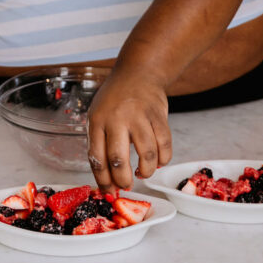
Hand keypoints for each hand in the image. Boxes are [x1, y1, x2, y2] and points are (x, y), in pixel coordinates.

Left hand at [86, 71, 172, 190]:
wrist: (138, 73)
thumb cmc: (114, 100)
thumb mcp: (98, 115)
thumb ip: (101, 143)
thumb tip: (108, 179)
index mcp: (97, 120)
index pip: (97, 157)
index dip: (103, 179)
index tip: (108, 190)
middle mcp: (117, 118)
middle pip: (119, 159)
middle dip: (122, 180)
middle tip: (126, 185)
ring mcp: (139, 116)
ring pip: (147, 154)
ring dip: (146, 171)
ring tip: (142, 173)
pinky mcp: (159, 115)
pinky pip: (165, 144)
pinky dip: (163, 159)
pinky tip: (157, 162)